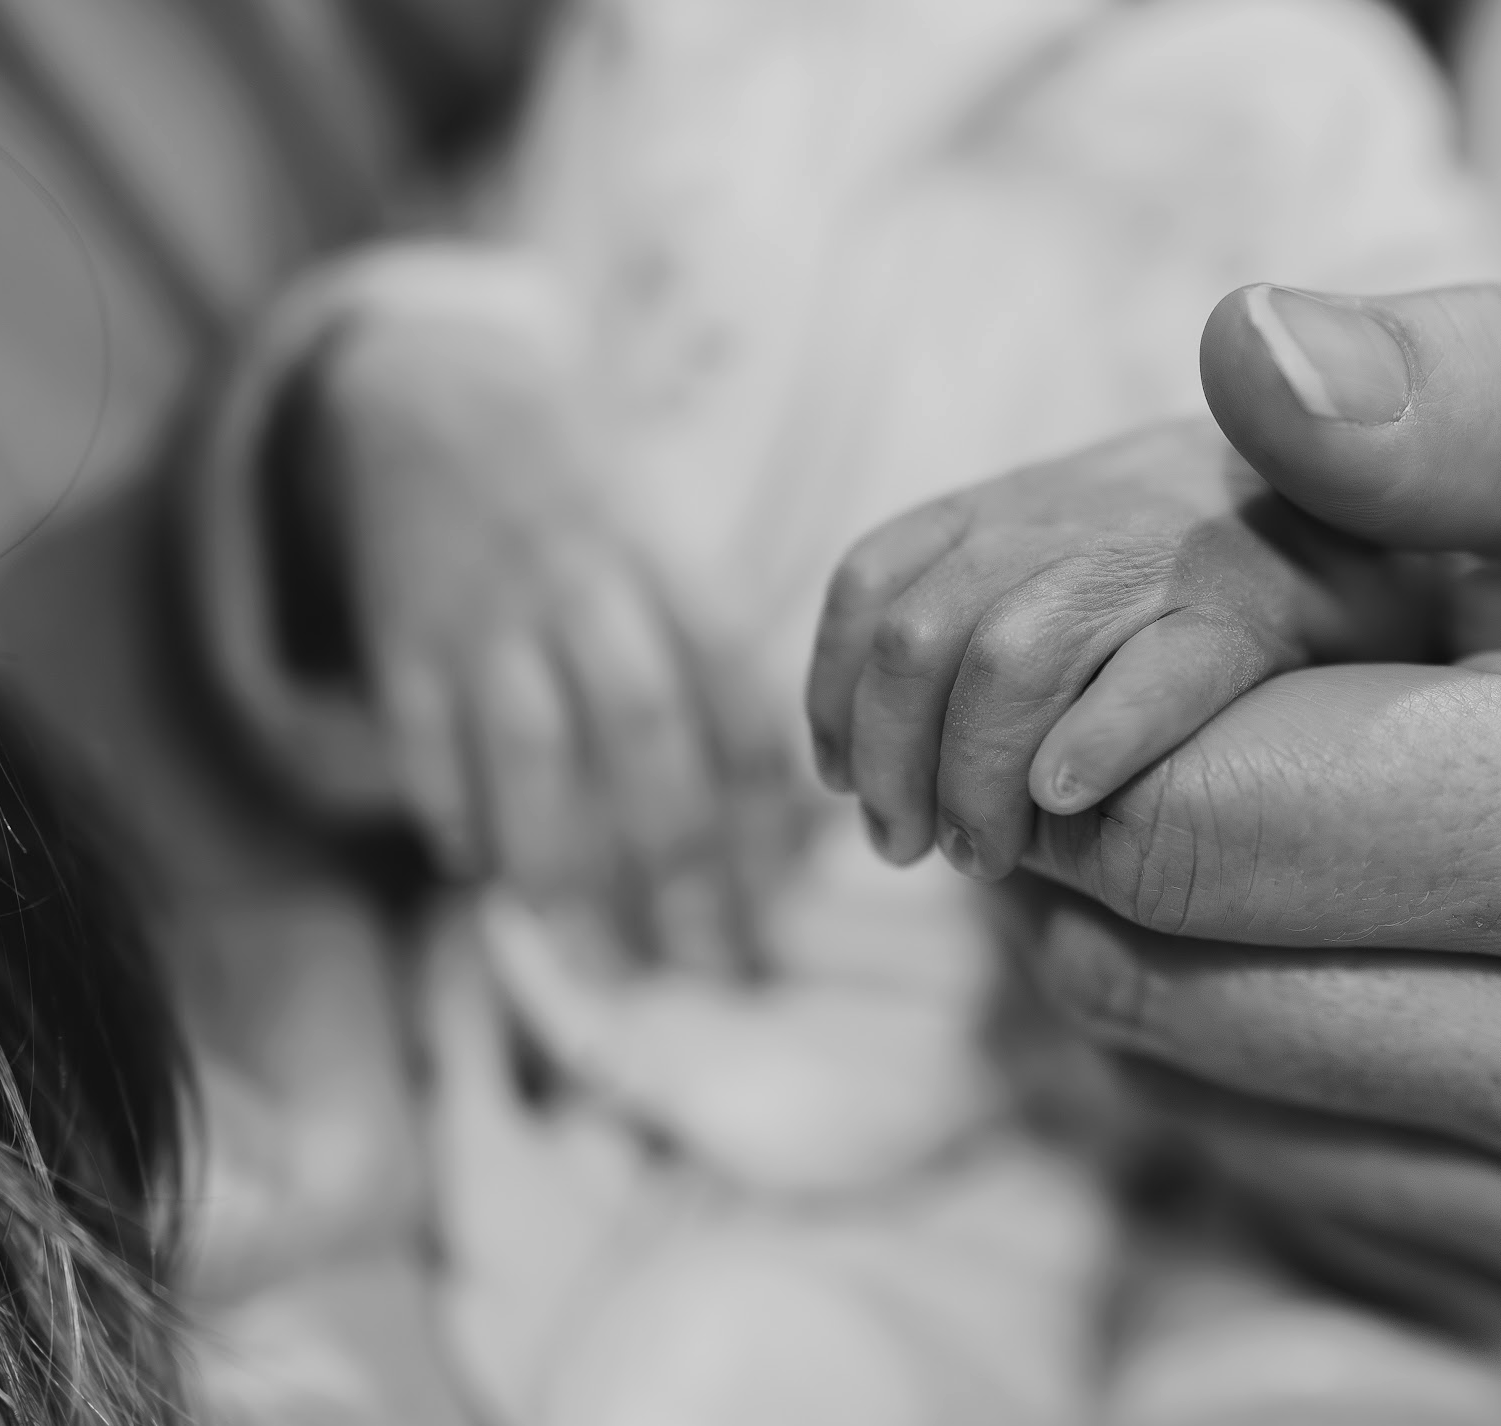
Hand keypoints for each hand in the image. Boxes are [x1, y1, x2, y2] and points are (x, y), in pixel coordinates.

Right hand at [304, 248, 776, 973]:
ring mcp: (486, 611)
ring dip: (570, 866)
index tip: (785, 903)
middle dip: (688, 862)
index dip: (765, 806)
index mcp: (668, 566)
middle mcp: (583, 586)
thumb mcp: (664, 554)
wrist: (432, 399)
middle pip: (647, 730)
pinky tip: (489, 880)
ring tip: (603, 962)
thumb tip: (791, 832)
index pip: (735, 693)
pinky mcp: (399, 634)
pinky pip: (423, 735)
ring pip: (533, 748)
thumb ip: (718, 673)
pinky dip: (454, 810)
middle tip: (718, 967)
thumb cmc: (583, 513)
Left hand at [806, 421, 1445, 880]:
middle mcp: (1087, 506)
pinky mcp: (1260, 605)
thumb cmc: (1254, 572)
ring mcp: (1174, 549)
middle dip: (893, 758)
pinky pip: (1155, 673)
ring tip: (993, 855)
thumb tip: (885, 751)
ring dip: (976, 777)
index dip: (837, 690)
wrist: (1417, 516)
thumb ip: (1009, 619)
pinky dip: (1096, 746)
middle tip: (912, 848)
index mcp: (1037, 498)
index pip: (876, 578)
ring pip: (1006, 656)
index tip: (844, 779)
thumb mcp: (1110, 563)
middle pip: (919, 631)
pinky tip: (1073, 800)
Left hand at [1007, 278, 1500, 1347]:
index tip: (1166, 630)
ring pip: (1177, 1084)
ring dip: (1168, 931)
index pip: (1215, 815)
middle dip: (1120, 813)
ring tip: (1312, 808)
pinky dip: (1247, 1045)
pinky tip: (1365, 931)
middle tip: (1224, 709)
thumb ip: (1493, 386)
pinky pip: (1266, 1175)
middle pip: (1156, 966)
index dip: (1114, 706)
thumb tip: (1245, 355)